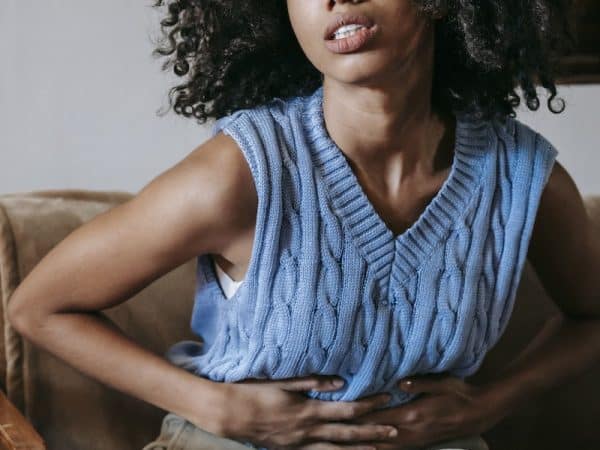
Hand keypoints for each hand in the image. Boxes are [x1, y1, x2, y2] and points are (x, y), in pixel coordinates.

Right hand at [216, 375, 399, 449]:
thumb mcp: (285, 382)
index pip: (347, 410)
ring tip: (379, 449)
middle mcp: (308, 431)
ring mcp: (300, 444)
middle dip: (373, 432)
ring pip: (336, 449)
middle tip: (395, 431)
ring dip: (359, 448)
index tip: (386, 398)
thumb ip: (313, 382)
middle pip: (347, 433)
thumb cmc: (257, 391)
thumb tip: (341, 382)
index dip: (369, 406)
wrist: (231, 413)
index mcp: (308, 411)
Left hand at [348, 373, 503, 449]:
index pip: (378, 417)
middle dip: (355, 433)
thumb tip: (399, 381)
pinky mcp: (419, 444)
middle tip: (333, 430)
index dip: (358, 415)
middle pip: (376, 435)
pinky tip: (368, 447)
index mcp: (412, 415)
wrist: (479, 413)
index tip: (339, 411)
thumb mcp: (441, 382)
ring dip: (365, 443)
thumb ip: (419, 383)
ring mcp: (415, 441)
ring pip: (383, 446)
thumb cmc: (459, 393)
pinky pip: (394, 449)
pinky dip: (380, 448)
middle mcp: (410, 432)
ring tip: (344, 442)